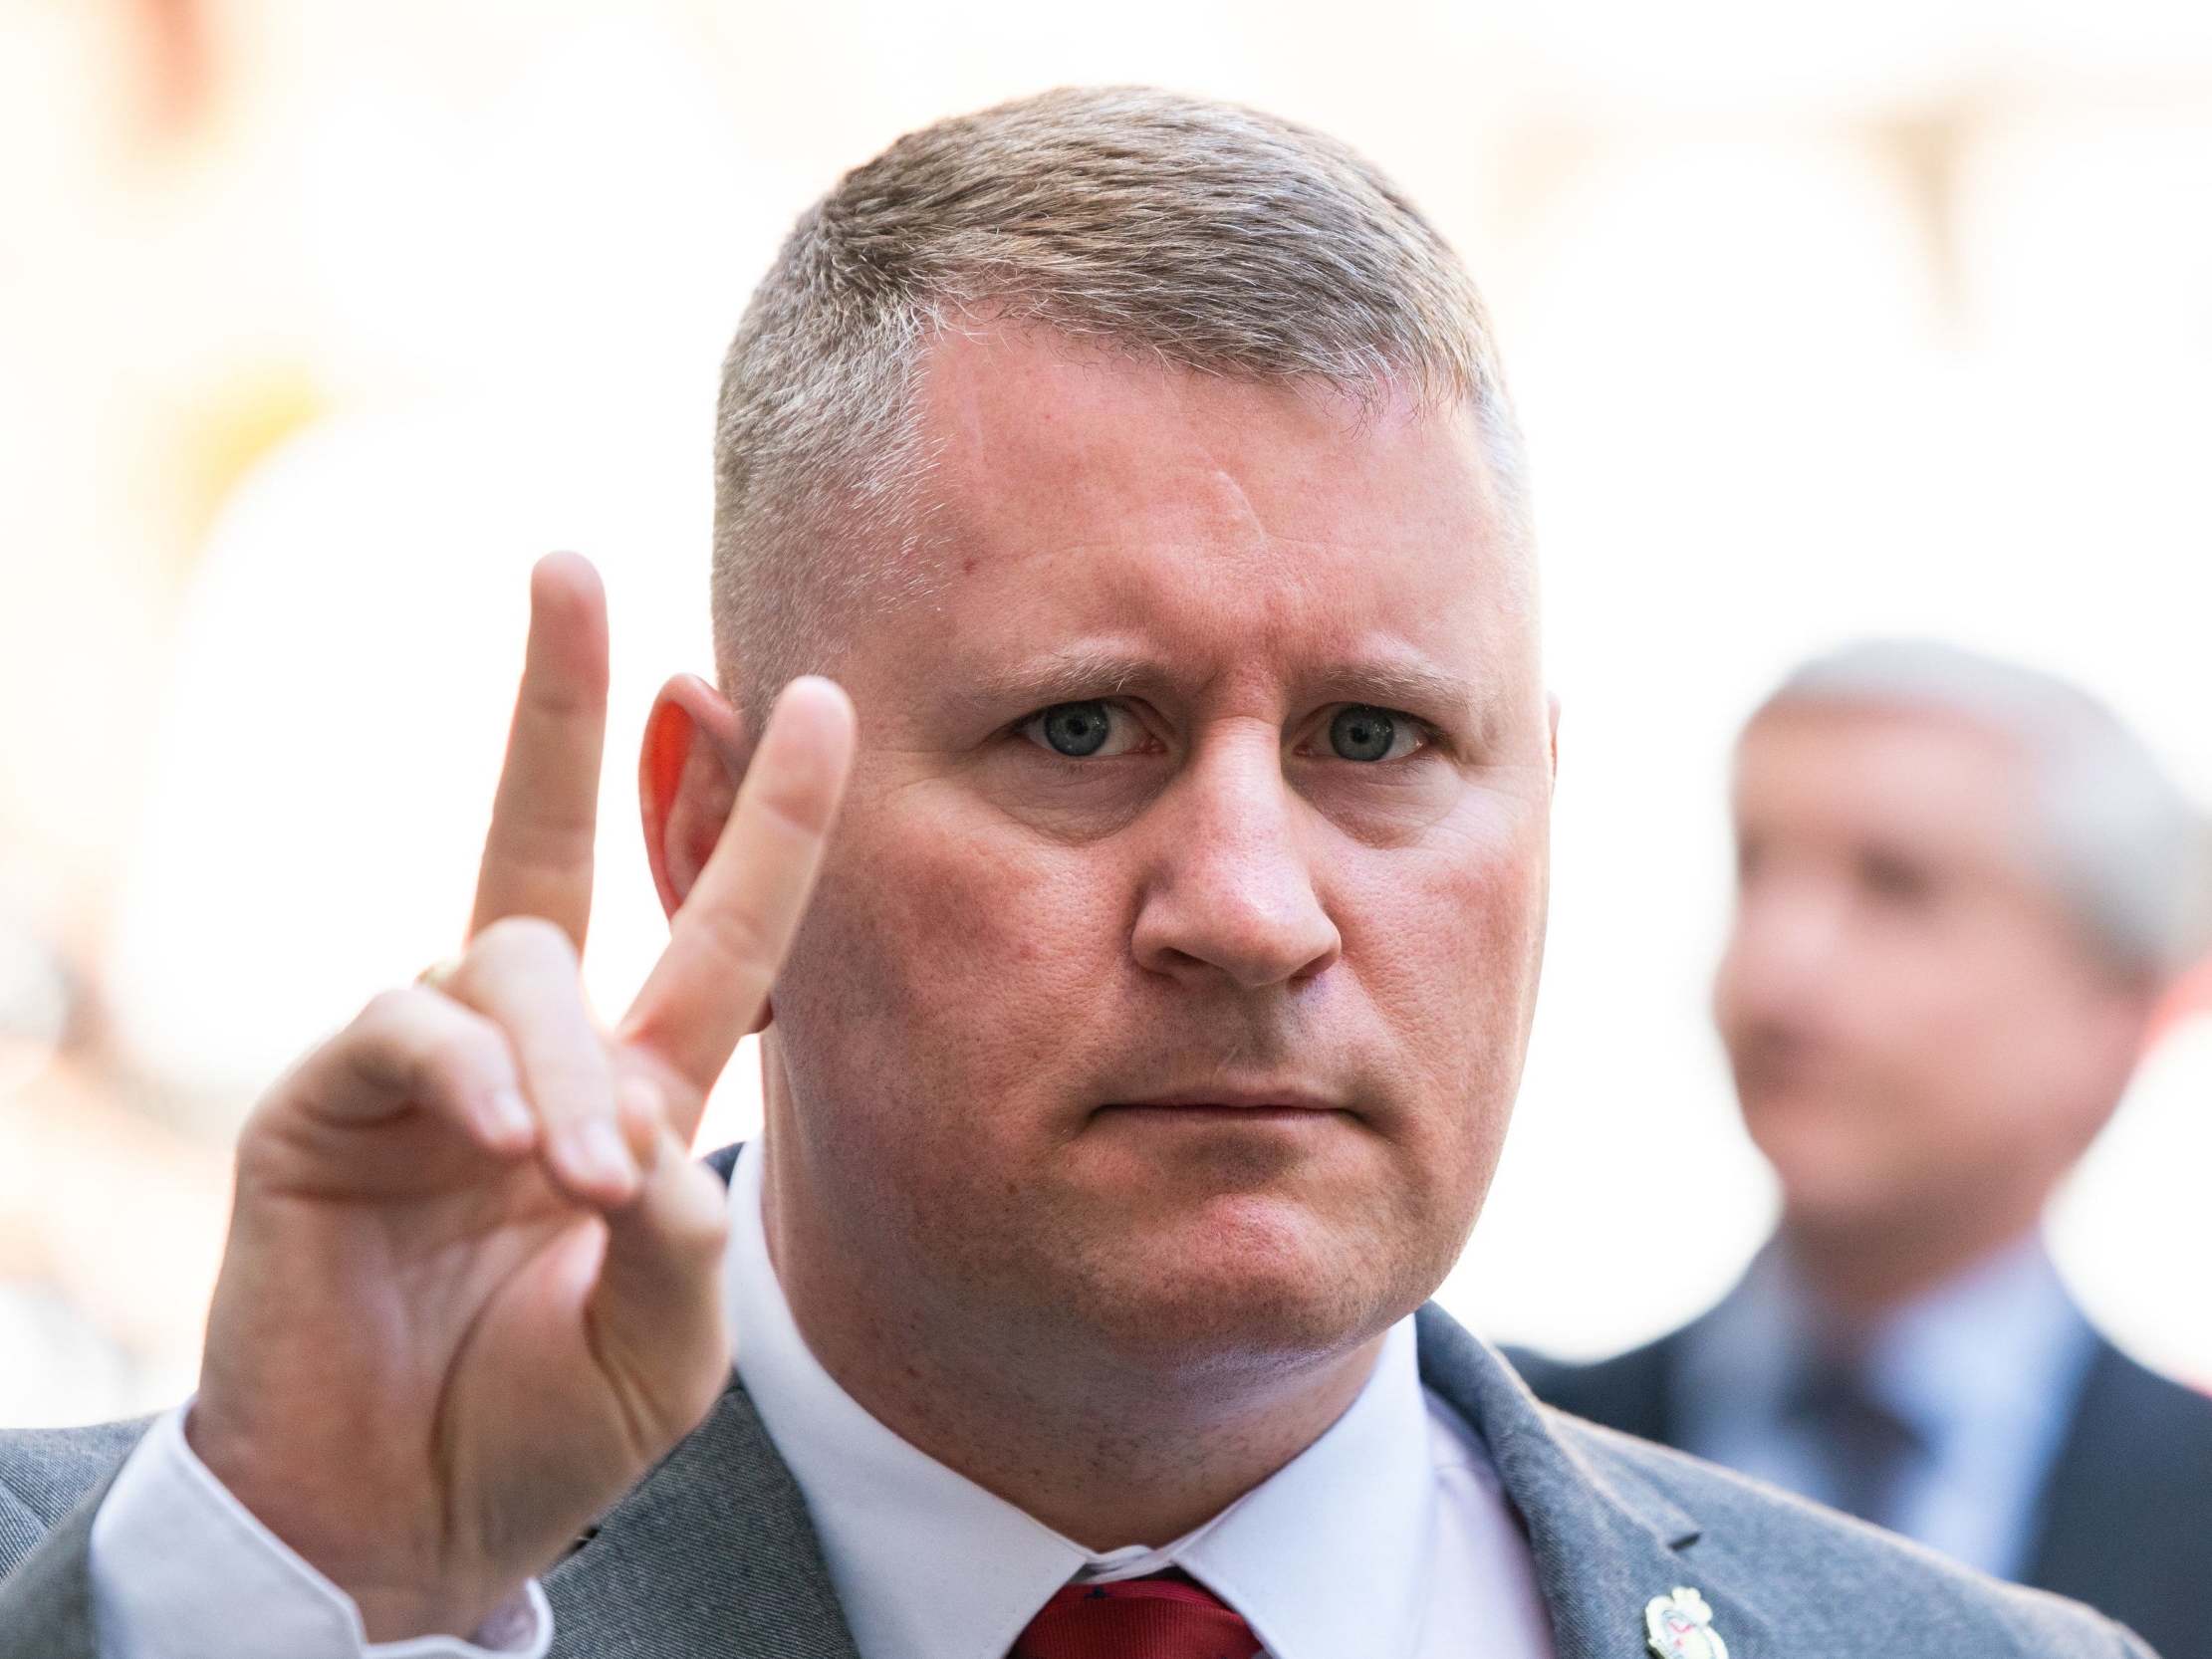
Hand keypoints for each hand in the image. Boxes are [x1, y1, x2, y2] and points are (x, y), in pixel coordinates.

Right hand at [184, 553, 853, 1640]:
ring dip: (560, 1054)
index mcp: (634, 1083)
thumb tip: (658, 1148)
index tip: (816, 693)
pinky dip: (467, 1073)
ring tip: (580, 1169)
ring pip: (506, 957)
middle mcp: (531, 1043)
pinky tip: (506, 1138)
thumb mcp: (665, 1347)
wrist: (401, 1526)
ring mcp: (420, 1063)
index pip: (714, 926)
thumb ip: (684, 1246)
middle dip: (560, 700)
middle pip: (546, 835)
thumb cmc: (542, 1428)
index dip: (764, 818)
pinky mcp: (322, 1102)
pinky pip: (400, 1027)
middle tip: (570, 562)